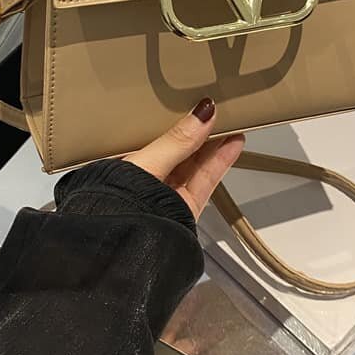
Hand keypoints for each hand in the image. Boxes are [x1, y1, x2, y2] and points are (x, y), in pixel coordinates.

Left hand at [124, 98, 243, 219]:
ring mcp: (168, 195)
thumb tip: (204, 111)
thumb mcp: (147, 162)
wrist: (124, 251)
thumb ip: (178, 140)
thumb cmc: (119, 202)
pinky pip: (206, 179)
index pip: (155, 136)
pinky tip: (234, 142)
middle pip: (179, 149)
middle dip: (199, 129)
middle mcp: (147, 180)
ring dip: (215, 142)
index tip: (195, 103)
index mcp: (126, 164)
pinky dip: (221, 160)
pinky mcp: (187, 209)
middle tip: (219, 107)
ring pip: (195, 163)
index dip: (176, 120)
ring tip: (233, 118)